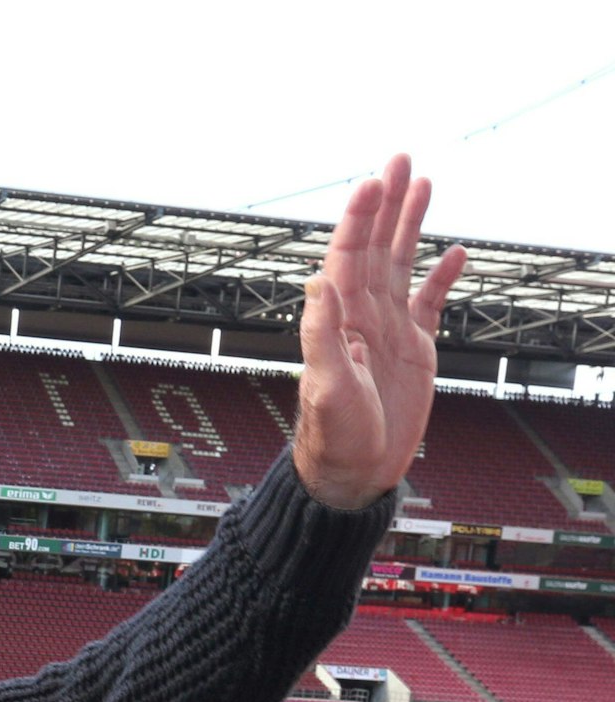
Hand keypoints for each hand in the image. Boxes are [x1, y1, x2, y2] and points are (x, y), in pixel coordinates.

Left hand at [292, 154, 468, 509]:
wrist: (353, 473)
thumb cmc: (333, 436)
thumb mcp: (326, 386)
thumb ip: (321, 334)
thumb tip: (317, 280)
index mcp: (338, 319)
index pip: (347, 255)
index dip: (359, 217)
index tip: (374, 180)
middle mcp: (361, 316)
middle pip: (374, 247)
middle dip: (386, 203)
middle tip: (399, 158)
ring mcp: (388, 329)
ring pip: (401, 264)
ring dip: (410, 225)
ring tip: (422, 183)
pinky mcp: (413, 349)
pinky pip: (429, 303)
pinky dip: (441, 276)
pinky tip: (455, 251)